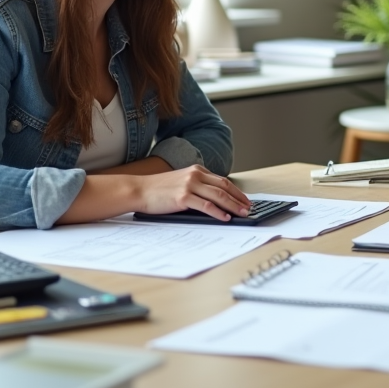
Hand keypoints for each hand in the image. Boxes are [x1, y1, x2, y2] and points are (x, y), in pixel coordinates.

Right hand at [135, 165, 251, 220]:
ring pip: (218, 195)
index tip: (245, 200)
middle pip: (224, 187)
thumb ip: (197, 186)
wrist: (139, 189)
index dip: (236, 191)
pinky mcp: (183, 197)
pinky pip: (206, 205)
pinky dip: (218, 212)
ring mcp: (189, 185)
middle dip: (238, 198)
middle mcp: (195, 175)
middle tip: (249, 208)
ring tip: (242, 213)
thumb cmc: (159, 189)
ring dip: (233, 205)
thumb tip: (216, 201)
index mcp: (197, 170)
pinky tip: (225, 217)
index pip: (222, 180)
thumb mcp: (181, 181)